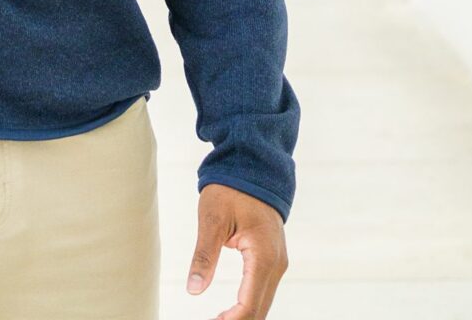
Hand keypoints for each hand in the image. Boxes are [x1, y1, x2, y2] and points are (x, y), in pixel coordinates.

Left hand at [186, 185, 287, 317]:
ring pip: (263, 303)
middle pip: (259, 310)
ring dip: (243, 316)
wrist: (254, 167)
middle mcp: (276, 264)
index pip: (249, 304)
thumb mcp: (212, 219)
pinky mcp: (273, 260)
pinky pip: (263, 291)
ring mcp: (278, 262)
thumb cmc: (231, 189)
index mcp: (263, 256)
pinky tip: (230, 312)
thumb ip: (204, 256)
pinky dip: (248, 305)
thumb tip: (194, 290)